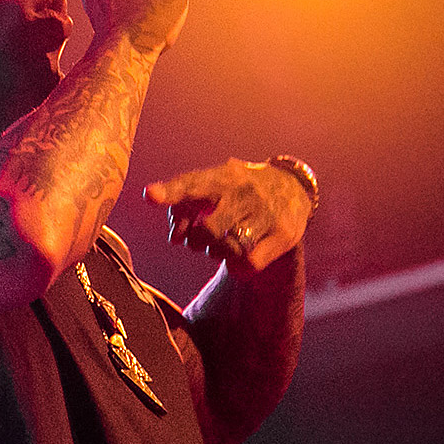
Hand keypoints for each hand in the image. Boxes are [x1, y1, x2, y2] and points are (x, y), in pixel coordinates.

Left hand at [143, 157, 313, 273]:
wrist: (293, 187)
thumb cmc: (239, 191)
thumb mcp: (215, 187)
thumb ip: (186, 208)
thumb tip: (174, 238)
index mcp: (223, 177)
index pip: (191, 184)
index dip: (170, 192)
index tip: (150, 196)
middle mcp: (245, 191)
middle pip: (209, 229)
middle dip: (197, 241)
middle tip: (199, 242)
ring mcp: (266, 212)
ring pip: (230, 248)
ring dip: (217, 254)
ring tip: (220, 247)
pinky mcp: (283, 233)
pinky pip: (250, 263)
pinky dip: (237, 267)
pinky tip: (237, 259)